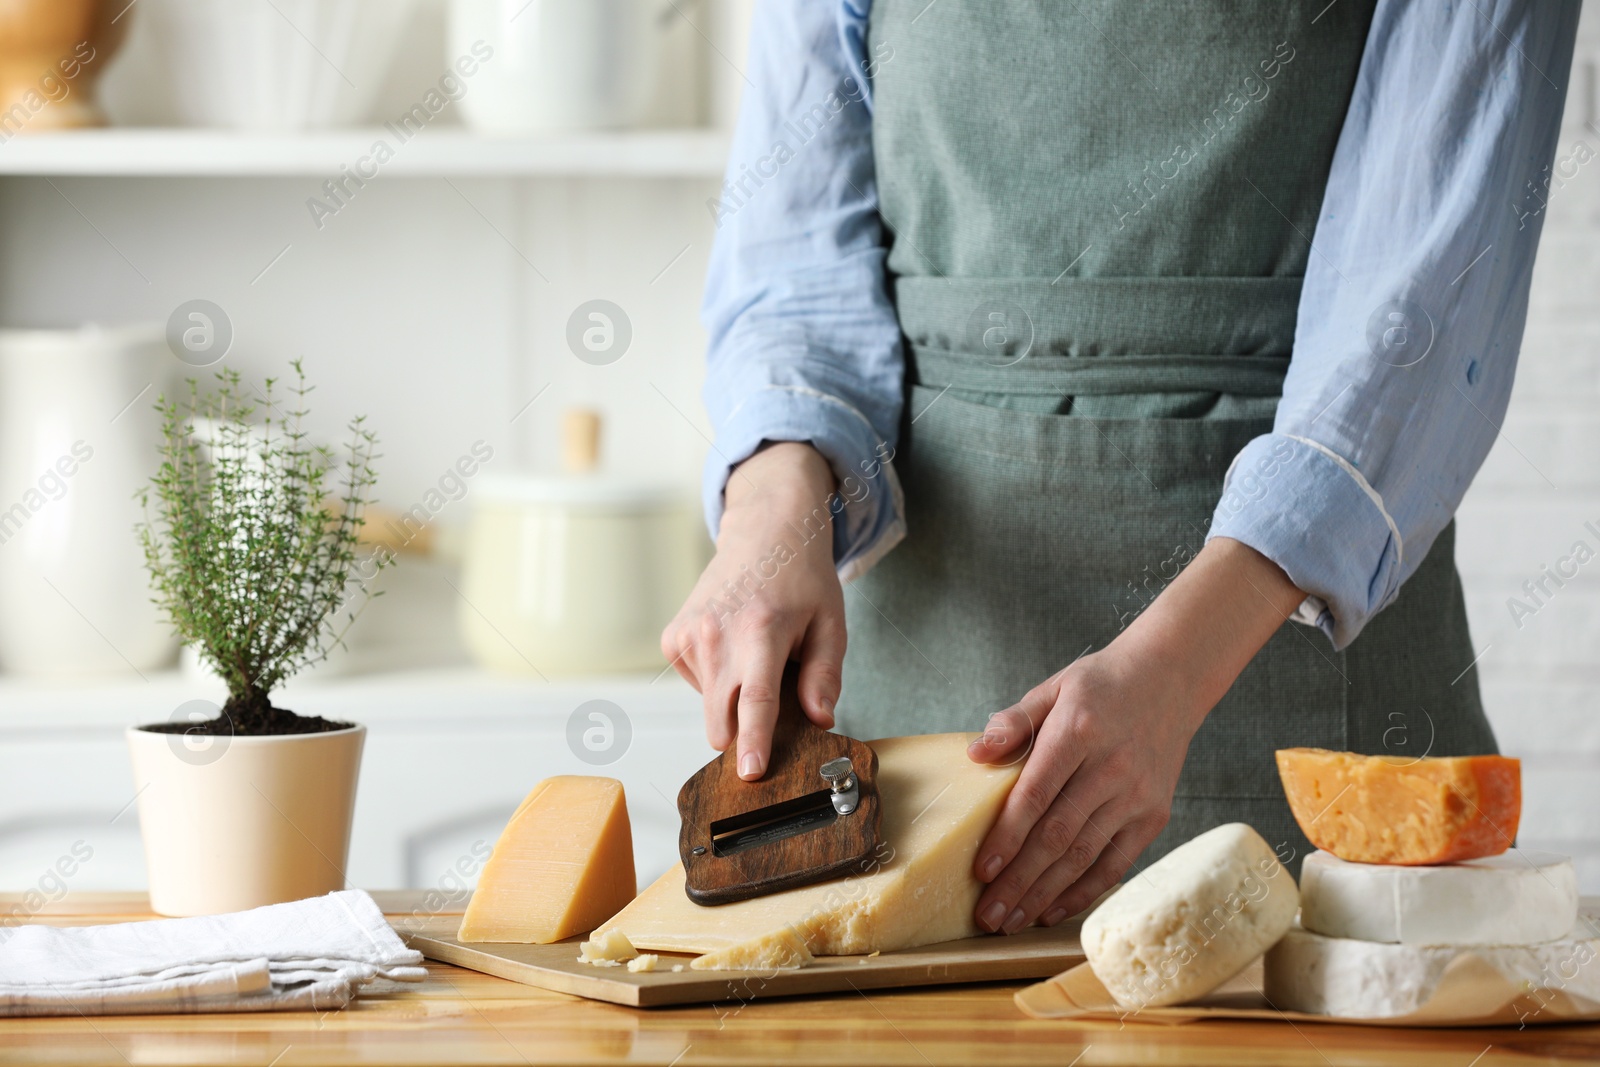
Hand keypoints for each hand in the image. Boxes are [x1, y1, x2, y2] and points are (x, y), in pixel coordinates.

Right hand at [661, 442, 843, 779]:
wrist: (763, 530)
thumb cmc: (800, 577)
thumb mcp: (830, 623)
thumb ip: (825, 674)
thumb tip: (819, 719)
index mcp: (762, 630)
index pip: (756, 700)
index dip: (755, 742)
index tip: (750, 773)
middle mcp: (717, 634)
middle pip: (721, 719)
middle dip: (744, 733)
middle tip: (775, 706)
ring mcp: (689, 635)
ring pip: (710, 706)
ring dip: (734, 698)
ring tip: (756, 655)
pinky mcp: (673, 639)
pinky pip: (697, 685)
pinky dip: (717, 679)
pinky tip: (733, 648)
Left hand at [966, 538, 1306, 932]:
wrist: (1170, 679)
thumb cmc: (1101, 685)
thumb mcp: (1054, 688)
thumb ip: (1014, 721)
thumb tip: (975, 755)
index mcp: (1079, 732)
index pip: (1037, 794)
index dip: (1008, 836)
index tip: (982, 870)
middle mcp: (1111, 769)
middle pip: (1058, 836)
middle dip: (1019, 881)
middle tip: (988, 916)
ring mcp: (1136, 796)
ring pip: (1084, 857)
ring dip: (1044, 894)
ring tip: (1011, 921)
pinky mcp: (1154, 815)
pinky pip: (1115, 863)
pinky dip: (1083, 891)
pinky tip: (1052, 910)